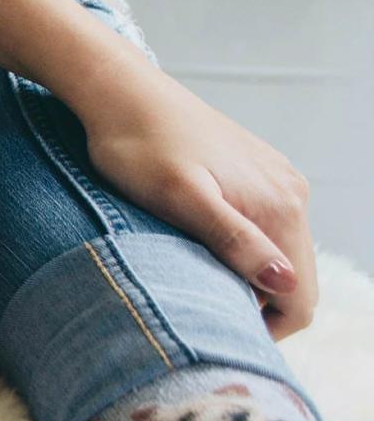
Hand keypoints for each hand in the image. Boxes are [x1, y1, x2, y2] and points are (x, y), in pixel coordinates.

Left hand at [74, 59, 316, 339]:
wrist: (119, 91)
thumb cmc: (137, 146)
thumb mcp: (179, 198)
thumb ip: (234, 239)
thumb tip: (286, 283)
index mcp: (280, 206)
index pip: (300, 298)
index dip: (263, 328)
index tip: (213, 329)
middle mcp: (290, 192)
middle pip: (294, 279)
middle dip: (254, 303)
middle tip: (196, 304)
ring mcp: (275, 179)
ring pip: (278, 254)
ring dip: (243, 275)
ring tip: (191, 272)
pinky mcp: (255, 170)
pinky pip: (263, 225)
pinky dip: (239, 247)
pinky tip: (196, 242)